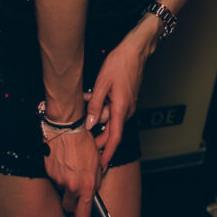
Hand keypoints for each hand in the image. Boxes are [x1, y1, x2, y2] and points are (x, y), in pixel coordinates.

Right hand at [43, 128, 101, 216]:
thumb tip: (93, 192)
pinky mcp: (49, 172)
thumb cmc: (84, 143)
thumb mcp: (98, 162)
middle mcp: (72, 186)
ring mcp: (58, 179)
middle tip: (74, 191)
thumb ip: (96, 181)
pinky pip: (54, 177)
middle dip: (71, 202)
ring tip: (70, 166)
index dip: (82, 216)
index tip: (82, 214)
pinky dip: (58, 172)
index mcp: (87, 186)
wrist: (67, 128)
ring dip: (65, 183)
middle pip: (68, 207)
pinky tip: (62, 160)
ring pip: (61, 189)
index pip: (83, 215)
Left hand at [85, 18, 160, 168]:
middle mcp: (127, 110)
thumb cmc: (119, 63)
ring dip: (97, 118)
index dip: (107, 153)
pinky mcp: (125, 99)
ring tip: (82, 112)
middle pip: (111, 131)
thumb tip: (90, 124)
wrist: (134, 50)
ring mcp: (127, 105)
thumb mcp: (102, 83)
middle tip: (83, 146)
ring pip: (110, 119)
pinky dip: (101, 109)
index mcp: (122, 108)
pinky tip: (90, 101)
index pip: (115, 138)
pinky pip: (112, 110)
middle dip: (97, 138)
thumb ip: (96, 105)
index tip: (101, 166)